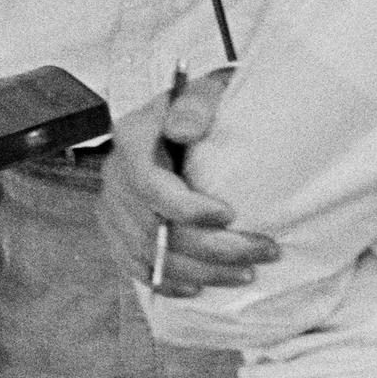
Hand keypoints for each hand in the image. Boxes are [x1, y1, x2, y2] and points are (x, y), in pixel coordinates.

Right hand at [101, 69, 276, 297]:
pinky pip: (133, 265)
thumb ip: (197, 102)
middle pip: (153, 228)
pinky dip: (165, 282)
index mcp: (132, 139)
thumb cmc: (202, 105)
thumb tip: (183, 130)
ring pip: (147, 254)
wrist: (181, 114)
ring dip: (198, 272)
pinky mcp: (117, 228)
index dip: (186, 208)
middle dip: (211, 248)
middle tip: (263, 250)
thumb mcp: (205, 88)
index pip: (149, 184)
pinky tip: (197, 289)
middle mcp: (115, 174)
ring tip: (245, 273)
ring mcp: (113, 205)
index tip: (231, 215)